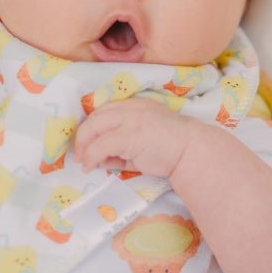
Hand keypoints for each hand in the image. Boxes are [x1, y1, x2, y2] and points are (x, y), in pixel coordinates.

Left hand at [73, 97, 193, 178]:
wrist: (191, 152)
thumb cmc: (172, 150)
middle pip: (95, 117)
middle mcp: (130, 107)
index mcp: (136, 105)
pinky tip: (91, 166)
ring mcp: (129, 119)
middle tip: (80, 156)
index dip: (92, 128)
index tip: (87, 145)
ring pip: (94, 127)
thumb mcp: (142, 145)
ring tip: (85, 162)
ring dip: (84, 146)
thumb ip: (121, 149)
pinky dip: (91, 156)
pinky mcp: (128, 134)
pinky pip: (101, 145)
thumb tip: (98, 160)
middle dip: (83, 137)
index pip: (105, 112)